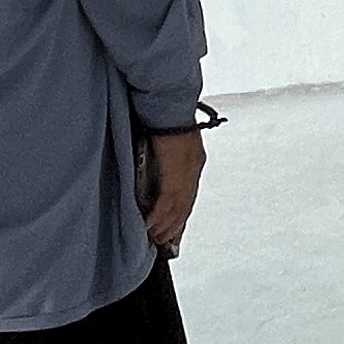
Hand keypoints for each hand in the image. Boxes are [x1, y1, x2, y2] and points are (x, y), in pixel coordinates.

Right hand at [142, 124, 206, 254]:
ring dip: (165, 225)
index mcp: (194, 159)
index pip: (189, 194)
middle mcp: (194, 167)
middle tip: (163, 242)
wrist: (166, 101)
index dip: (181, 214)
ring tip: (154, 239)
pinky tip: (150, 228)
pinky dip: (158, 217)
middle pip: (186, 204)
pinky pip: (168, 202)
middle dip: (174, 225)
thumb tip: (151, 174)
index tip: (174, 229)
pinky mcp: (176, 171)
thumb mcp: (166, 141)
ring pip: (178, 207)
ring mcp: (187, 170)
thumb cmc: (162, 114)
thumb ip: (163, 159)